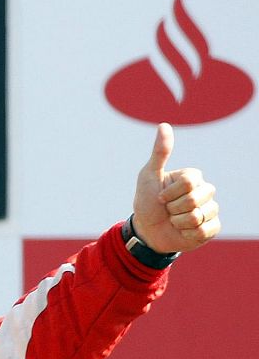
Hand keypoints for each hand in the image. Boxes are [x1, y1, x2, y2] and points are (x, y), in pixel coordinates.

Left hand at [131, 123, 219, 254]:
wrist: (147, 229)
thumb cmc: (147, 201)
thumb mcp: (149, 175)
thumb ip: (159, 152)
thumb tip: (164, 125)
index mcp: (193, 177)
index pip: (188, 183)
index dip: (169, 193)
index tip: (160, 196)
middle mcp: (205, 191)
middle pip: (195, 199)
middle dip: (173, 208)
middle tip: (167, 210)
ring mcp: (210, 209)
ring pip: (198, 216)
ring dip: (178, 222)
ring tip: (174, 220)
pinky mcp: (212, 227)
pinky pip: (204, 230)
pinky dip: (187, 233)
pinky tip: (182, 230)